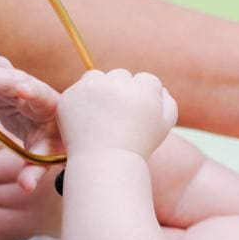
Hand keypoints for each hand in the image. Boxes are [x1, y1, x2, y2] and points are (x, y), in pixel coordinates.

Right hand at [0, 29, 62, 191]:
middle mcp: (30, 89)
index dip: (31, 92)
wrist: (60, 126)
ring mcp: (14, 84)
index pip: (40, 95)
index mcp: (48, 104)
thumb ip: (36, 169)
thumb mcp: (48, 155)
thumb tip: (25, 187)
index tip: (23, 89)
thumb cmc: (58, 140)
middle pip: (12, 79)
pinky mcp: (0, 87)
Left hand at [58, 69, 177, 157]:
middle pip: (122, 76)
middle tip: (120, 117)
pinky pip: (79, 88)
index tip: (139, 116)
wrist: (105, 163)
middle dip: (123, 91)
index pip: (147, 80)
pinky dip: (83, 100)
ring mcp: (91, 88)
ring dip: (102, 89)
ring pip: (99, 77)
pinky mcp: (71, 95)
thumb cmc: (139, 146)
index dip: (145, 98)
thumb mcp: (164, 126)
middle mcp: (117, 83)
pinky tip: (90, 119)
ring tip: (104, 115)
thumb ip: (168, 102)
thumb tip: (160, 89)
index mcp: (143, 89)